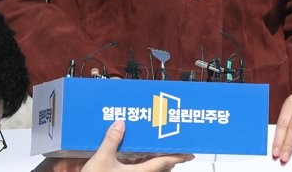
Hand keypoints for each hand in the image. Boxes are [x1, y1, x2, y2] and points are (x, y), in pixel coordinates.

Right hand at [34, 121, 193, 171]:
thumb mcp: (100, 161)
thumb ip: (111, 141)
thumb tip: (120, 124)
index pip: (166, 163)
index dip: (179, 156)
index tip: (190, 152)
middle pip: (160, 168)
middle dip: (167, 158)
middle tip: (173, 146)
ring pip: (148, 170)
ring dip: (154, 161)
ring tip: (155, 149)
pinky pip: (137, 171)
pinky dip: (140, 164)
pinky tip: (134, 157)